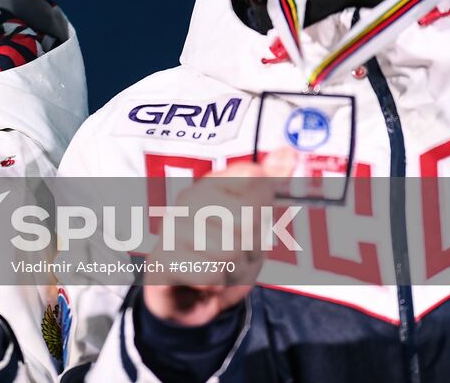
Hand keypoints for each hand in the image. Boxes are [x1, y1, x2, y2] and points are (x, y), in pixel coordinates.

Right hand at [142, 148, 296, 326]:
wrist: (185, 298)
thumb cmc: (221, 254)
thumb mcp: (253, 221)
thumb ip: (268, 185)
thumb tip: (288, 151)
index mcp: (212, 183)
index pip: (258, 180)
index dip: (265, 210)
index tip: (254, 223)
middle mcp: (189, 198)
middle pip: (248, 221)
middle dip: (251, 248)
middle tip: (236, 255)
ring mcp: (171, 228)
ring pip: (229, 251)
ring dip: (233, 270)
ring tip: (219, 269)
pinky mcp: (161, 259)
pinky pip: (208, 273)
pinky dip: (214, 285)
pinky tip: (203, 281)